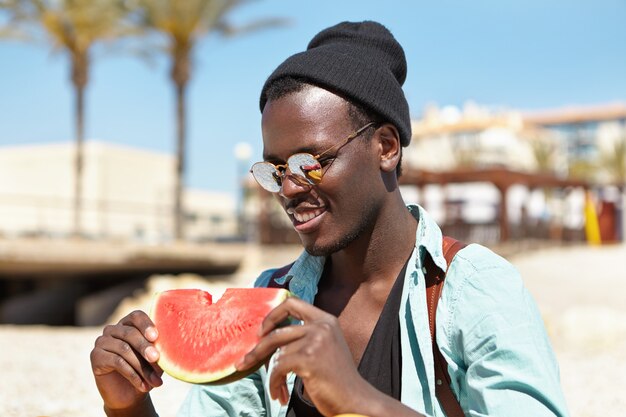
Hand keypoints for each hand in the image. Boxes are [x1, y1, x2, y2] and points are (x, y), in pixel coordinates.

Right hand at [90, 310, 163, 409]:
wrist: (131, 395)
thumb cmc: (147, 371)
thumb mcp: (156, 359)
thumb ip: (160, 348)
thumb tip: (169, 343)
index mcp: (129, 324)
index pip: (136, 316)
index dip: (146, 324)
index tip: (155, 336)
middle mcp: (113, 329)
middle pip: (130, 333)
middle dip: (145, 347)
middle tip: (156, 359)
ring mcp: (102, 341)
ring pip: (124, 349)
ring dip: (142, 367)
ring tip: (155, 381)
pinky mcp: (95, 356)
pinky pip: (116, 361)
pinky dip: (133, 375)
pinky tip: (143, 386)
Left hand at [236, 298, 371, 416]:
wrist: (355, 401)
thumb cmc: (337, 380)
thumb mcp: (324, 348)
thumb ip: (304, 337)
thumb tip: (269, 337)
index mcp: (326, 320)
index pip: (292, 303)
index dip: (272, 315)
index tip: (262, 331)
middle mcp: (321, 326)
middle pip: (276, 332)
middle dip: (258, 350)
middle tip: (246, 362)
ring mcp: (316, 340)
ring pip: (276, 354)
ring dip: (272, 375)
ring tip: (277, 389)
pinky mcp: (308, 358)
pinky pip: (278, 368)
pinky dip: (274, 384)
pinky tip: (279, 394)